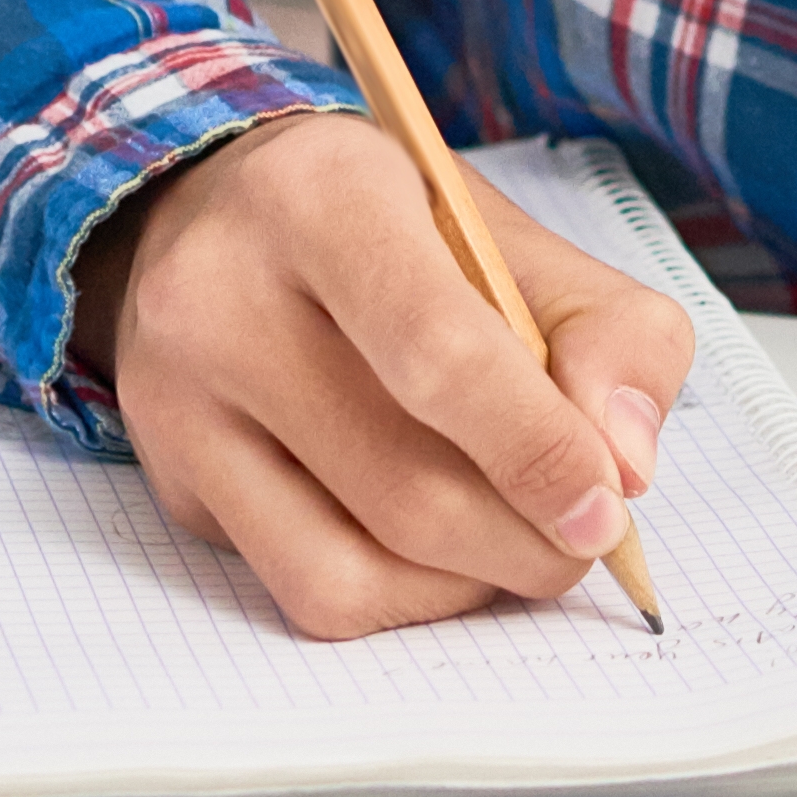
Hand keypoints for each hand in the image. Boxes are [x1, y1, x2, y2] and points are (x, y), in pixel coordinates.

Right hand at [75, 112, 697, 639]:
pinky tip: (436, 552)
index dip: (538, 450)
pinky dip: (402, 598)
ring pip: (350, 566)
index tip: (606, 506)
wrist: (221, 215)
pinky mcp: (174, 484)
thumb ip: (610, 332)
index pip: (438, 353)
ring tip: (517, 540)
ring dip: (470, 584)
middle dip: (526, 541)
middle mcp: (220, 297)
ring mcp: (179, 402)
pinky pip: (307, 591)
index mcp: (320, 198)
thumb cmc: (389, 228)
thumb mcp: (514, 235)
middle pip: (404, 485)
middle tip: (584, 537)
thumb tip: (623, 468)